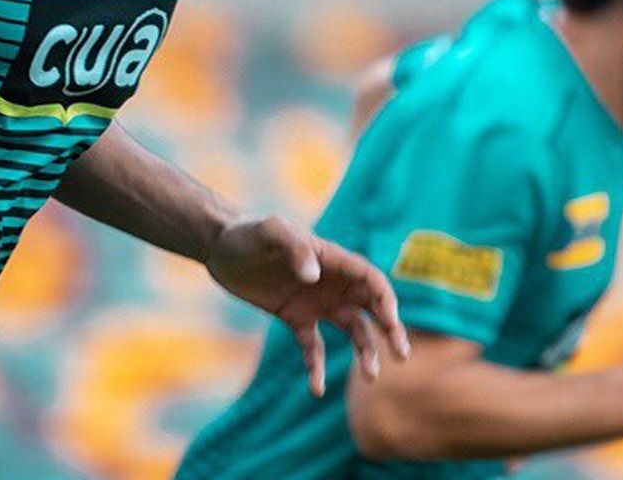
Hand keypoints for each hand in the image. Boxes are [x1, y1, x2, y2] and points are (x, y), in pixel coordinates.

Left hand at [207, 214, 410, 396]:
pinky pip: (314, 348)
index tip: (390, 323)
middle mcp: (333, 283)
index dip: (385, 300)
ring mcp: (317, 303)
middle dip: (390, 330)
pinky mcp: (296, 319)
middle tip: (401, 355)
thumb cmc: (250, 233)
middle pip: (372, 308)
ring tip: (372, 376)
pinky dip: (318, 368)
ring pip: (353, 331)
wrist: (221, 248)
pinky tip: (317, 390)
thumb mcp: (272, 231)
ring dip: (365, 352)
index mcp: (334, 259)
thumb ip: (296, 248)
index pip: (371, 281)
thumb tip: (314, 276)